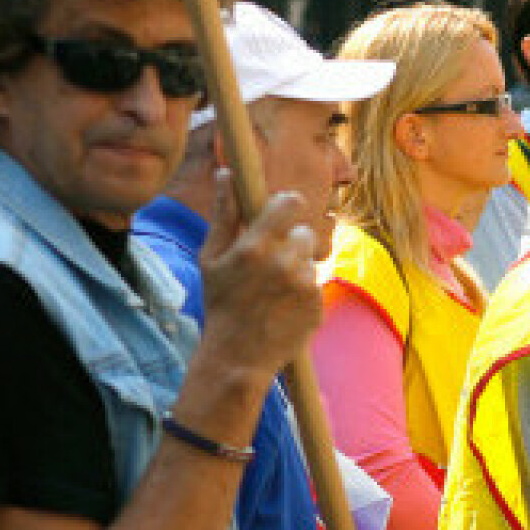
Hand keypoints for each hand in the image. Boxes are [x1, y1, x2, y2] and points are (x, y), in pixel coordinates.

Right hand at [195, 171, 321, 381]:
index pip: (289, 203)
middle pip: (303, 232)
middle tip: (271, 263)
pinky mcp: (318, 303)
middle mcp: (282, 262)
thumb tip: (227, 173)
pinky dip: (304, 291)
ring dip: (296, 268)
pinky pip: (316, 282)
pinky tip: (284, 306)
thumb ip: (224, 215)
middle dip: (290, 242)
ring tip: (274, 290)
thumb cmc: (220, 303)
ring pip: (310, 259)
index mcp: (254, 247)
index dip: (287, 205)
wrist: (238, 356)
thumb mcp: (212, 259)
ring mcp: (303, 284)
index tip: (283, 210)